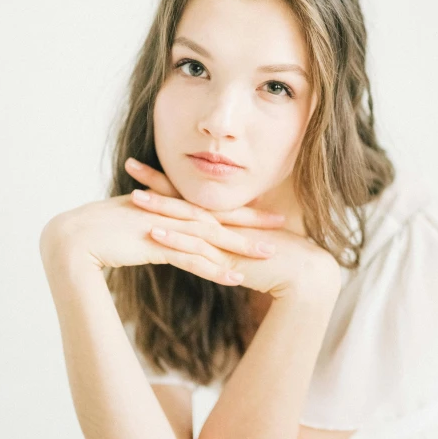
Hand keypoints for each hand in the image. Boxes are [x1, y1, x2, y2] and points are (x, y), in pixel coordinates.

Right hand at [38, 162, 286, 280]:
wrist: (72, 236)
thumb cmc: (100, 231)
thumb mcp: (135, 225)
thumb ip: (155, 228)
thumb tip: (166, 235)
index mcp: (169, 207)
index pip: (212, 208)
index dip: (240, 210)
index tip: (265, 212)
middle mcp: (172, 214)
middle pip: (220, 219)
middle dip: (252, 223)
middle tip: (283, 226)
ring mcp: (165, 229)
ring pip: (211, 239)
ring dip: (241, 248)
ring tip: (269, 256)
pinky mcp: (155, 246)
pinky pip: (190, 260)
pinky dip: (213, 269)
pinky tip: (234, 278)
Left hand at [126, 159, 340, 300]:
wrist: (306, 274)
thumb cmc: (281, 262)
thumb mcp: (247, 248)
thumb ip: (228, 243)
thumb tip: (209, 241)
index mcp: (226, 219)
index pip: (190, 195)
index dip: (166, 181)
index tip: (143, 168)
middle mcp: (223, 224)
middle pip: (184, 198)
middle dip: (157, 182)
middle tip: (131, 164)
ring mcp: (225, 240)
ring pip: (187, 219)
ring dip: (160, 207)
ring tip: (134, 197)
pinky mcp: (227, 259)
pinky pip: (197, 248)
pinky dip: (174, 240)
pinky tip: (153, 233)